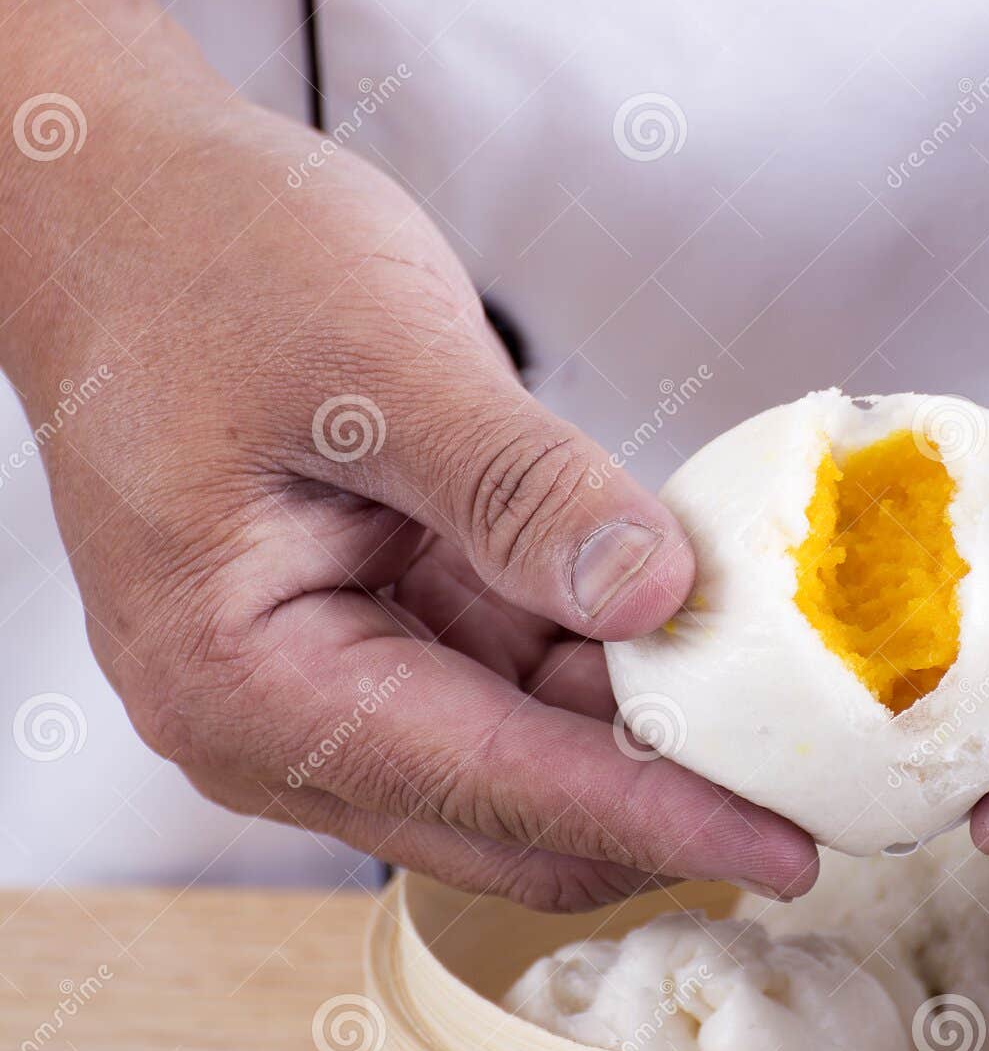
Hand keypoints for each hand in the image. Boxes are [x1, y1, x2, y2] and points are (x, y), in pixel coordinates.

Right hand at [8, 84, 816, 905]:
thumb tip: (654, 595)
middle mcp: (278, 718)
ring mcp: (328, 681)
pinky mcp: (375, 631)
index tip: (787, 849)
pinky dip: (602, 662)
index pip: (496, 787)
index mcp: (247, 682)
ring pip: (525, 758)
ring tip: (770, 688)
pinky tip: (685, 621)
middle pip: (512, 815)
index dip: (657, 821)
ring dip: (641, 731)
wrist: (119, 202)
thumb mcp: (379, 362)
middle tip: (808, 773)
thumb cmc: (198, 261)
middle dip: (661, 800)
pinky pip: (512, 682)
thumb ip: (521, 491)